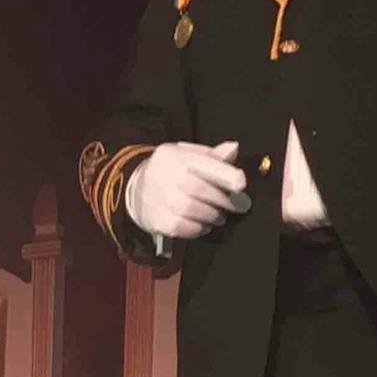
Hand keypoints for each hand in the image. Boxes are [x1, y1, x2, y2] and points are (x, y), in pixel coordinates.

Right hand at [124, 139, 249, 242]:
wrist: (134, 191)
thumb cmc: (170, 171)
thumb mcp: (186, 156)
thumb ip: (212, 155)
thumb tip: (234, 148)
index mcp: (175, 156)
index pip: (202, 162)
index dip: (224, 174)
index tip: (242, 184)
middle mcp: (164, 175)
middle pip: (199, 188)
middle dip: (223, 199)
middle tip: (237, 205)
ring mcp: (159, 199)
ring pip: (193, 210)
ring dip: (213, 215)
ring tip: (219, 215)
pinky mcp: (158, 221)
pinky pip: (185, 227)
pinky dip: (200, 228)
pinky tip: (204, 224)